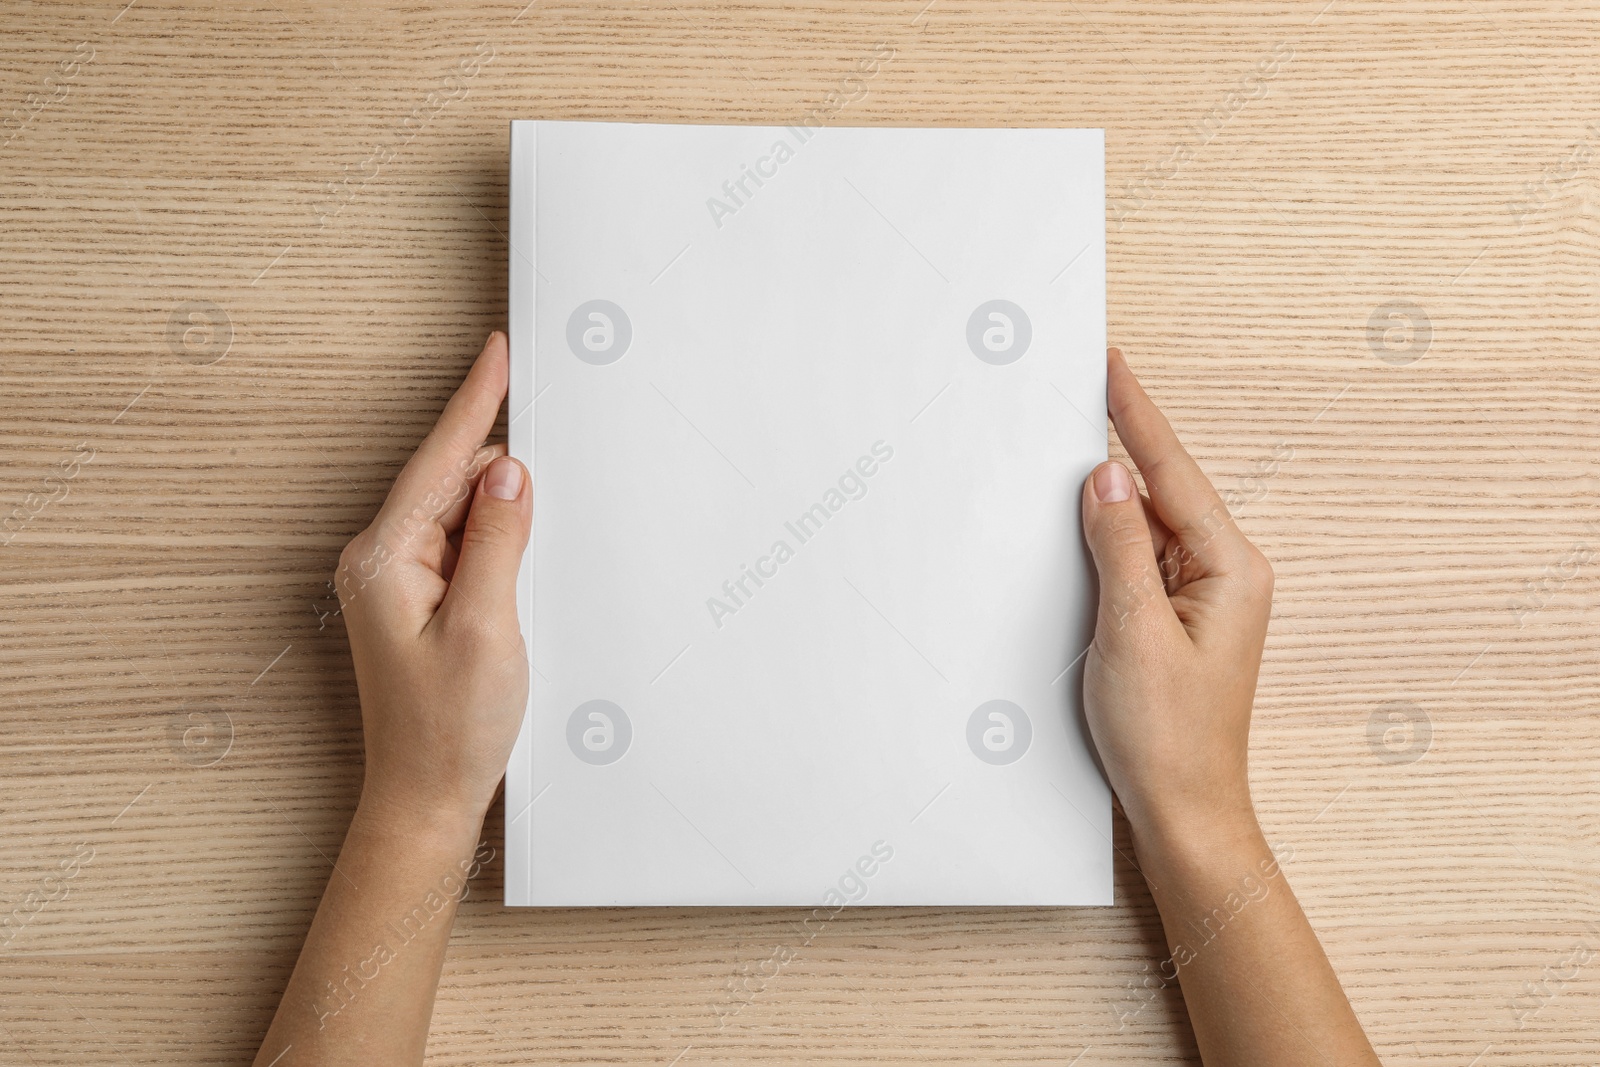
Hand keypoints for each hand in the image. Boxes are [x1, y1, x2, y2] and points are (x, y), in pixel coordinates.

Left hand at [334, 332, 530, 830]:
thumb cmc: (449, 727)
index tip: (496, 350)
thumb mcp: (486, 626)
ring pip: (460, 509)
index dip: (475, 401)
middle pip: (450, 478)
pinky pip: (462, 542)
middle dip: (500, 454)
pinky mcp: (419, 598)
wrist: (425, 796)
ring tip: (544, 499)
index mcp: (387, 558)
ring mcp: (398, 579)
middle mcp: (383, 559)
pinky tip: (526, 541)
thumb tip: (508, 473)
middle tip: (549, 412)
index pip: (440, 460)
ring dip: (502, 502)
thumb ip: (497, 542)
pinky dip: (497, 534)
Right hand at [1079, 347, 1274, 844]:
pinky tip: (1084, 517)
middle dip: (1121, 438)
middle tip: (1083, 384)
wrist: (1184, 808)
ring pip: (1148, 520)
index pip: (1173, 470)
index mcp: (1229, 567)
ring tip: (1071, 442)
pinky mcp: (1178, 615)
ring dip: (1110, 490)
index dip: (1137, 413)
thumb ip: (1121, 544)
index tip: (1112, 363)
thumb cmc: (1167, 735)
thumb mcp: (1132, 629)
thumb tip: (1109, 474)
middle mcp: (1225, 571)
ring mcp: (1203, 594)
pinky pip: (1140, 554)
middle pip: (1163, 487)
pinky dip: (1110, 533)